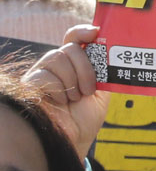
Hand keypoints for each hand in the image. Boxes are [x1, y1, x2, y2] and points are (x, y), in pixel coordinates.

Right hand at [22, 25, 106, 158]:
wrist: (73, 140)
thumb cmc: (85, 118)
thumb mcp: (102, 90)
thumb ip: (104, 70)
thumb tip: (112, 49)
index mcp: (74, 64)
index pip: (74, 38)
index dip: (83, 31)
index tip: (96, 33)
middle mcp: (57, 66)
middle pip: (70, 48)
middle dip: (85, 68)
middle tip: (88, 90)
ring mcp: (41, 74)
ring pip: (57, 58)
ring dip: (72, 80)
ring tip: (74, 98)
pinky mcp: (29, 85)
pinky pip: (44, 75)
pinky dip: (58, 89)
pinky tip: (60, 101)